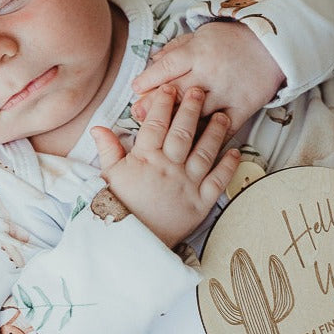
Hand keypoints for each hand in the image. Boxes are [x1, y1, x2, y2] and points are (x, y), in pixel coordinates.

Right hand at [90, 85, 240, 247]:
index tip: (169, 88)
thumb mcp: (109, 177)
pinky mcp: (201, 202)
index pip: (156, 124)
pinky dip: (228, 165)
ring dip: (215, 131)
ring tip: (222, 115)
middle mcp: (168, 168)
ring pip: (204, 151)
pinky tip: (235, 151)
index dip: (163, 104)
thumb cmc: (120, 208)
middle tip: (199, 91)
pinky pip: (218, 180)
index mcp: (145, 160)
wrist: (133, 245)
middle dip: (192, 108)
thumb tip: (98, 127)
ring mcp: (187, 184)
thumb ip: (108, 150)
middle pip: (182, 132)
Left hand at [131, 21, 285, 134]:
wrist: (273, 45)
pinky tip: (193, 145)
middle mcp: (211, 74)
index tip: (136, 89)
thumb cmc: (232, 39)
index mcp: (198, 52)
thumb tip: (153, 60)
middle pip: (177, 94)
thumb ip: (177, 48)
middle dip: (153, 106)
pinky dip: (207, 137)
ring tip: (160, 132)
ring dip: (176, 124)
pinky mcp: (243, 107)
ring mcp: (227, 93)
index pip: (166, 68)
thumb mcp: (202, 35)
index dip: (148, 80)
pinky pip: (223, 128)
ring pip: (196, 114)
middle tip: (137, 114)